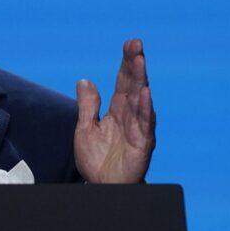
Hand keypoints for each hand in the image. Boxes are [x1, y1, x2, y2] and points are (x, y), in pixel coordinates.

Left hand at [74, 39, 155, 182]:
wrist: (102, 187)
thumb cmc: (96, 160)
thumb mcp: (85, 128)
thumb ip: (87, 105)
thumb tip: (84, 80)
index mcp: (117, 111)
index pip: (123, 81)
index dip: (126, 62)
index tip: (130, 43)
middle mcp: (130, 116)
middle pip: (133, 85)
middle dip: (135, 64)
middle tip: (136, 43)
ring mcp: (138, 128)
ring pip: (140, 99)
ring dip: (140, 80)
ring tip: (139, 60)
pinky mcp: (143, 143)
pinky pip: (145, 124)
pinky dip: (145, 108)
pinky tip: (145, 93)